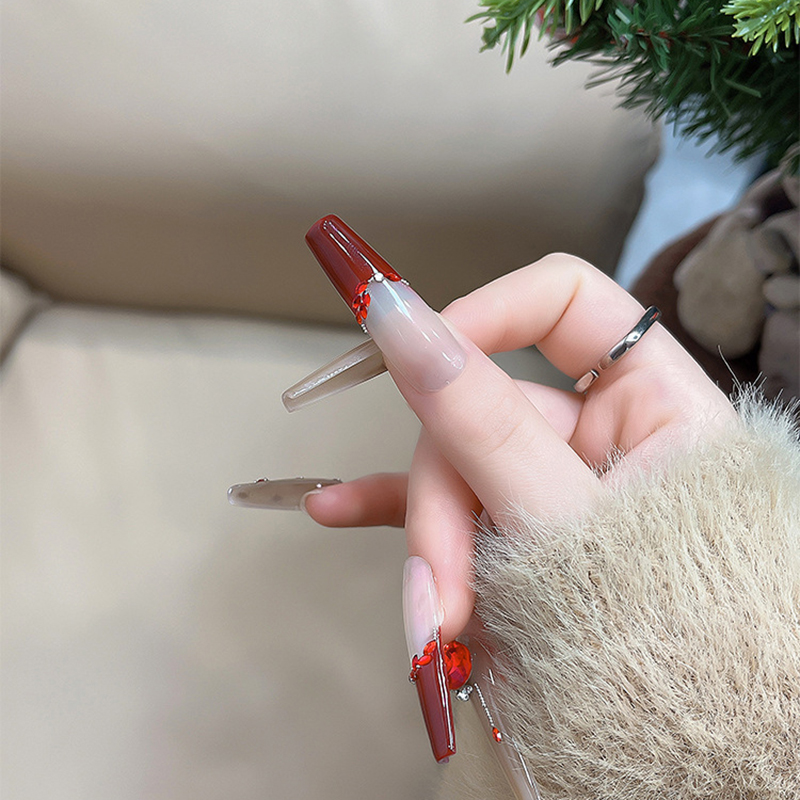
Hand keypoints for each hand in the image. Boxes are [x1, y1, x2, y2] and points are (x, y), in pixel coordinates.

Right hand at [303, 253, 735, 641]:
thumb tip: (400, 319)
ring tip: (431, 623)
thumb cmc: (669, 639)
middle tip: (438, 576)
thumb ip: (482, 422)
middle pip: (482, 406)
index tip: (419, 358)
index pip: (562, 300)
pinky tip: (336, 509)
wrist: (683, 744)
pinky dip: (401, 520)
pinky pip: (447, 506)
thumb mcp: (568, 523)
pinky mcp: (513, 527)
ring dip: (431, 540)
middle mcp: (600, 431)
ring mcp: (550, 480)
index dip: (484, 314)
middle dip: (447, 495)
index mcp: (653, 401)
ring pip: (455, 470)